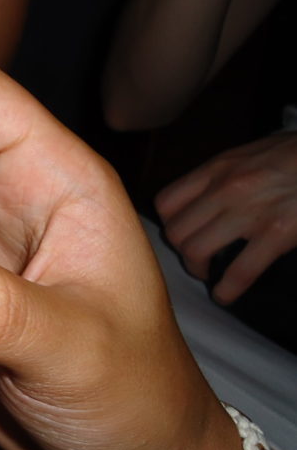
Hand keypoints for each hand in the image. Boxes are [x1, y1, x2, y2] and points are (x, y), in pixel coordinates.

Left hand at [155, 130, 296, 303]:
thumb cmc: (295, 155)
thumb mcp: (251, 154)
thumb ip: (225, 175)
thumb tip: (206, 199)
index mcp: (218, 168)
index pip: (166, 202)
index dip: (169, 225)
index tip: (182, 234)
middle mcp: (226, 189)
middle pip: (176, 231)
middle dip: (180, 252)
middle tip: (196, 259)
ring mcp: (250, 211)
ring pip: (195, 251)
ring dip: (198, 270)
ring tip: (209, 275)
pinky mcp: (277, 233)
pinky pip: (239, 270)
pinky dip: (227, 290)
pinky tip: (226, 295)